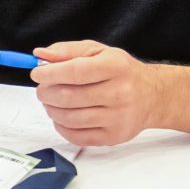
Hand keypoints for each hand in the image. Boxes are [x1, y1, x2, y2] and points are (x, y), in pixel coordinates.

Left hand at [30, 39, 157, 146]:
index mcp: (115, 67)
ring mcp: (117, 118)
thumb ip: (68, 50)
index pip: (74, 71)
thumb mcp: (98, 52)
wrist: (152, 96)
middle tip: (43, 89)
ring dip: (51, 109)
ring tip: (51, 102)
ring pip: (69, 118)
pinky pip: (76, 136)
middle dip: (46, 93)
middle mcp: (120, 93)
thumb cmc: (121, 72)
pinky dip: (61, 126)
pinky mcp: (113, 137)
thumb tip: (40, 54)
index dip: (50, 74)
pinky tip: (62, 116)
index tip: (37, 74)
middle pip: (69, 96)